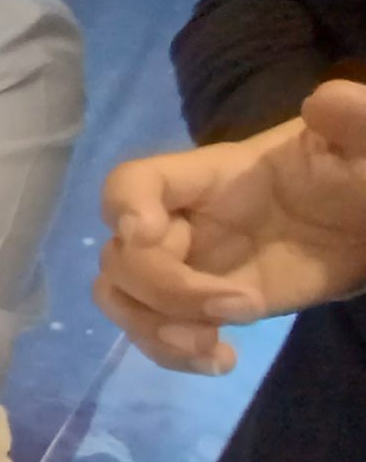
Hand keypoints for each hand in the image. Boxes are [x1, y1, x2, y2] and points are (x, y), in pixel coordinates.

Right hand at [94, 81, 365, 374]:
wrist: (365, 220)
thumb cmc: (357, 175)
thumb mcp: (362, 143)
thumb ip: (351, 121)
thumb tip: (326, 100)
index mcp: (209, 177)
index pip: (134, 182)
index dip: (123, 205)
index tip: (146, 235)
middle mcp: (182, 222)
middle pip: (122, 255)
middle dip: (167, 290)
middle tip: (240, 307)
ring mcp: (188, 268)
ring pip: (121, 296)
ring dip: (153, 328)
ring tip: (212, 346)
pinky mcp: (203, 309)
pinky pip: (154, 331)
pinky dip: (173, 354)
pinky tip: (221, 361)